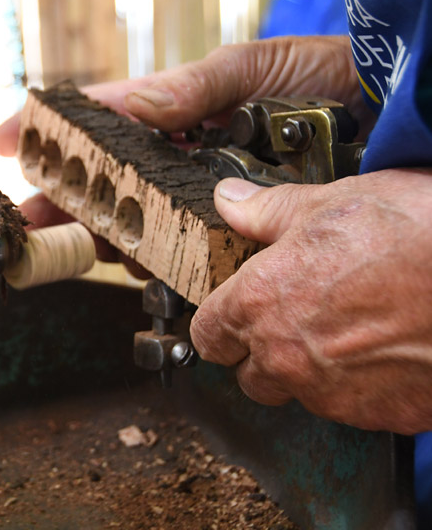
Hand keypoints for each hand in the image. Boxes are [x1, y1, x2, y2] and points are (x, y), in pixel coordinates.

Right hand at [0, 35, 370, 277]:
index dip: (48, 131)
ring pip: (135, 222)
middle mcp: (178, 158)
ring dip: (105, 236)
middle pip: (104, 183)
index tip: (4, 142)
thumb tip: (131, 107)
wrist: (384, 114)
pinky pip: (180, 252)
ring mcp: (201, 196)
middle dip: (63, 202)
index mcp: (174, 112)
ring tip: (83, 244)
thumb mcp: (251, 68)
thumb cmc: (319, 77)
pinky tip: (138, 265)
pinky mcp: (230, 231)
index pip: (98, 120)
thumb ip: (189, 89)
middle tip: (31, 221)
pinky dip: (153, 262)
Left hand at [190, 171, 431, 433]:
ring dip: (309, 371)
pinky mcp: (378, 415)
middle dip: (262, 351)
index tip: (234, 312)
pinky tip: (382, 350)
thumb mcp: (331, 204)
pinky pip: (350, 408)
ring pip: (298, 393)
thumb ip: (267, 212)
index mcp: (259, 304)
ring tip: (347, 329)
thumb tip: (230, 203)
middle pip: (248, 374)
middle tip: (296, 317)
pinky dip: (358, 387)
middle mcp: (285, 357)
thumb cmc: (417, 235)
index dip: (219, 321)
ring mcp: (332, 394)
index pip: (207, 335)